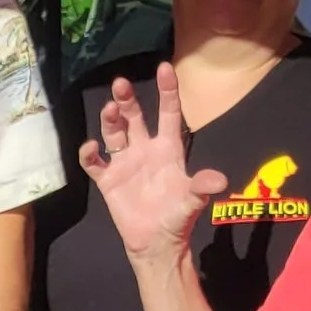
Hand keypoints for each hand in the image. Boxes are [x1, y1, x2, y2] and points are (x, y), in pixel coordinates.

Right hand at [77, 65, 228, 261]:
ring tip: (110, 110)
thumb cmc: (177, 218)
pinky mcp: (108, 180)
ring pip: (114, 133)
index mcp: (168, 149)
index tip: (164, 67)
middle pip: (135, 117)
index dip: (167, 90)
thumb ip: (202, 187)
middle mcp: (145, 150)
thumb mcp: (193, 202)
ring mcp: (125, 163)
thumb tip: (220, 181)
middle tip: (120, 84)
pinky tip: (91, 148)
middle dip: (128, 99)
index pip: (168, 112)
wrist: (156, 243)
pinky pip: (95, 163)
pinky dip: (90, 154)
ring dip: (110, 120)